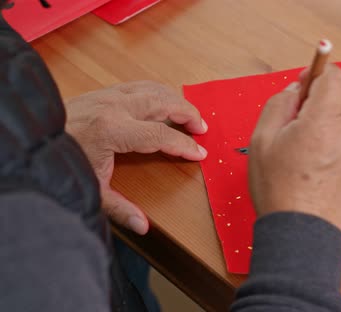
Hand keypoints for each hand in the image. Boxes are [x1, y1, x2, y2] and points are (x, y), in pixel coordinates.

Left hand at [65, 81, 207, 234]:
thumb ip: (119, 208)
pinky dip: (159, 93)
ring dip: (175, 100)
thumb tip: (143, 226)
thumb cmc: (60, 162)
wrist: (33, 138)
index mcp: (113, 130)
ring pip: (154, 89)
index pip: (162, 135)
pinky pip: (140, 86)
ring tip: (190, 115)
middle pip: (164, 102)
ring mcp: (109, 95)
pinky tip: (164, 103)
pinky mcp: (103, 92)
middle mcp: (115, 107)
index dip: (185, 145)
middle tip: (202, 128)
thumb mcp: (89, 189)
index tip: (200, 154)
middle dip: (188, 113)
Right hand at [248, 65, 340, 233]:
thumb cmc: (279, 190)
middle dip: (322, 101)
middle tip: (300, 123)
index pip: (336, 76)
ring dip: (333, 122)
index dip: (318, 74)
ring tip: (311, 150)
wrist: (303, 235)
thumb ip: (280, 104)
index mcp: (324, 123)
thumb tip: (297, 89)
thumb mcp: (262, 140)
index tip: (305, 84)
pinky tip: (324, 164)